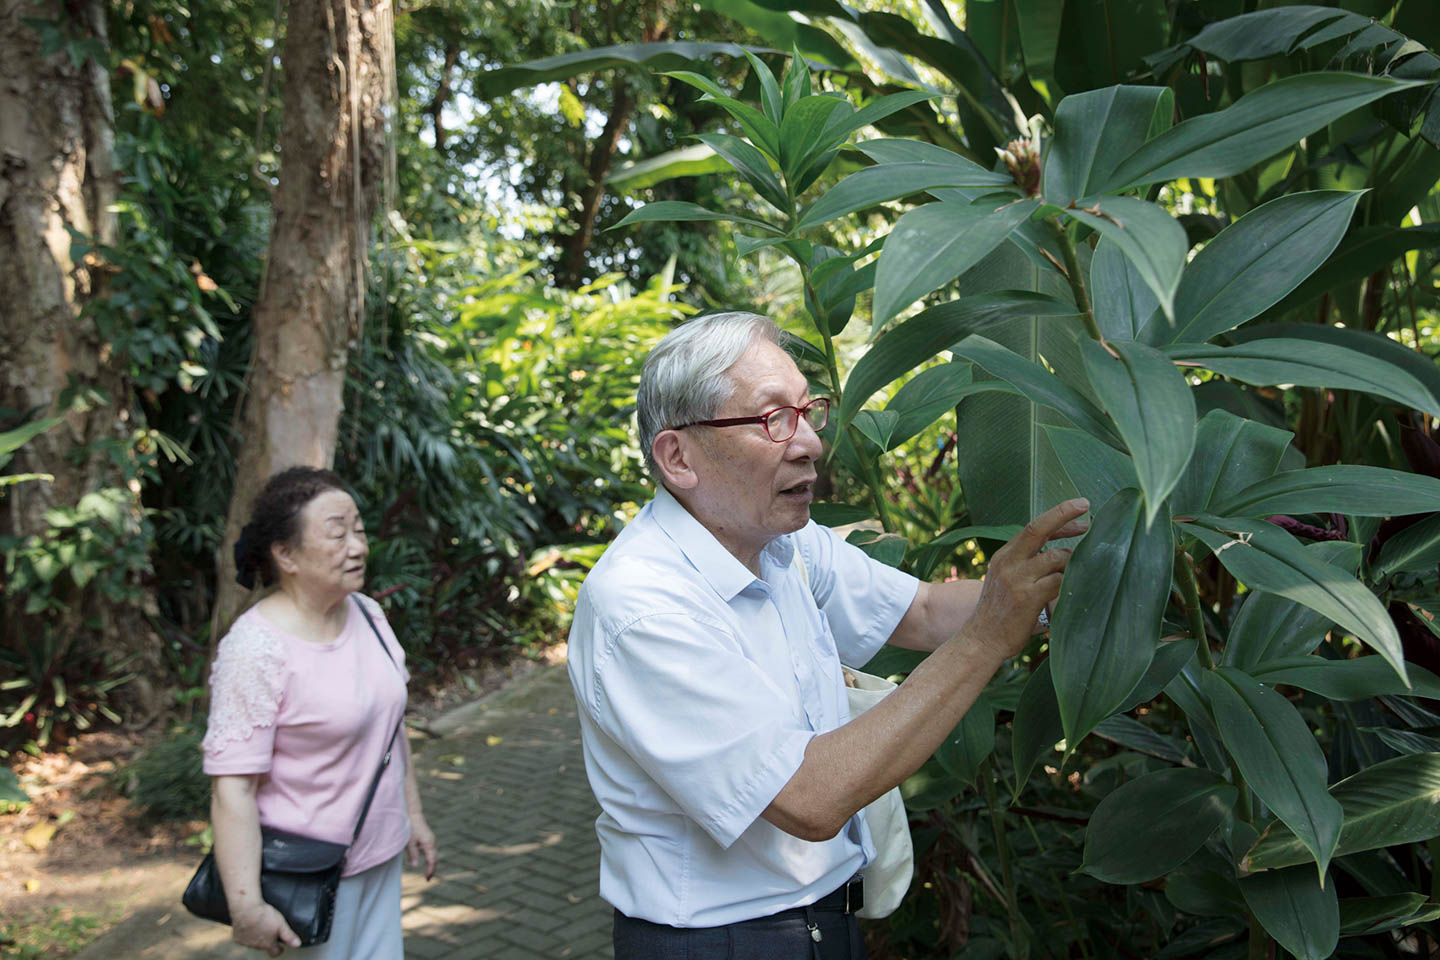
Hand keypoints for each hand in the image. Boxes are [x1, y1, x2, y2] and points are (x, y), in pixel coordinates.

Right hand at [231, 901, 300, 955]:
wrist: (246, 908)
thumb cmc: (264, 915)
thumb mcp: (281, 924)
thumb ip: (289, 936)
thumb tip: (297, 944)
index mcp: (268, 944)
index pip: (275, 952)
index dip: (279, 950)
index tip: (281, 946)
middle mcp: (256, 946)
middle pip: (264, 946)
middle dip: (268, 940)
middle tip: (270, 930)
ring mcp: (246, 942)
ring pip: (253, 942)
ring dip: (257, 937)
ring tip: (260, 925)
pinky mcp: (237, 937)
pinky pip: (244, 938)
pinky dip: (247, 934)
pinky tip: (249, 925)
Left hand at [408, 815, 437, 880]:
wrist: (412, 814)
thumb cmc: (410, 827)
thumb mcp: (409, 842)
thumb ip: (412, 854)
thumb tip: (415, 866)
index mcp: (429, 844)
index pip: (432, 860)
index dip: (430, 870)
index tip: (427, 879)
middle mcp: (431, 842)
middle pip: (434, 858)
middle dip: (432, 868)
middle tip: (428, 878)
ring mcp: (430, 840)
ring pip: (432, 854)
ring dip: (430, 863)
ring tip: (427, 873)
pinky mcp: (427, 838)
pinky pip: (429, 851)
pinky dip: (428, 858)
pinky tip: (425, 862)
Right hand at [970, 499, 1088, 658]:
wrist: (981, 640)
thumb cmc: (998, 614)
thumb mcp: (1005, 581)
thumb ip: (1025, 565)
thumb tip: (1060, 556)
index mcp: (1004, 556)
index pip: (1033, 528)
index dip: (1058, 517)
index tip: (1079, 510)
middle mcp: (1009, 562)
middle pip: (1038, 528)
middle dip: (1063, 513)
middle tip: (1086, 507)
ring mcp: (1018, 579)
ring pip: (1056, 557)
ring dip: (1073, 563)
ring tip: (1081, 574)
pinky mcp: (1028, 597)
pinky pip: (1059, 581)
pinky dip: (1072, 582)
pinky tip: (1077, 588)